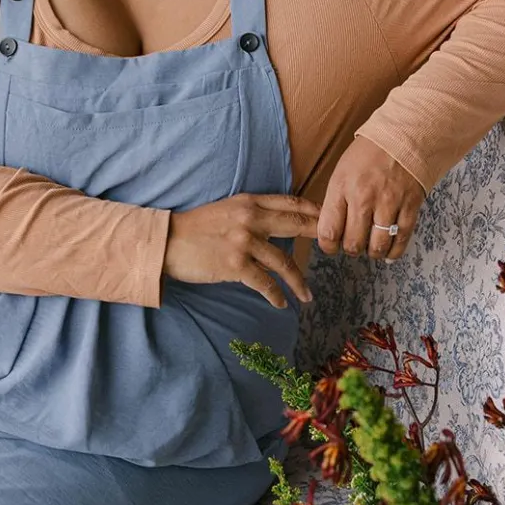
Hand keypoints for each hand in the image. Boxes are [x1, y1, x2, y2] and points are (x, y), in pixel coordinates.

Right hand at [162, 193, 320, 308]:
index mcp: (249, 201)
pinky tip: (280, 303)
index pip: (289, 202)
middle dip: (319, 236)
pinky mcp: (235, 265)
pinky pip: (265, 283)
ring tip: (307, 296)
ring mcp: (243, 241)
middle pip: (295, 225)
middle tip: (336, 248)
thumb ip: (252, 213)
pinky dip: (275, 295)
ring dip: (298, 282)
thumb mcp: (226, 209)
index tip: (329, 220)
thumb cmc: (196, 228)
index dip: (312, 211)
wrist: (168, 242)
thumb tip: (278, 225)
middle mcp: (250, 218)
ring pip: (284, 262)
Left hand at [315, 137, 424, 261]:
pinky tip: (389, 251)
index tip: (331, 245)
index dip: (328, 246)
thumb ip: (336, 201)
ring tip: (371, 246)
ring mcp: (389, 203)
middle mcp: (364, 198)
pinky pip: (401, 240)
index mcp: (342, 187)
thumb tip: (332, 231)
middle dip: (351, 249)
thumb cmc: (368, 154)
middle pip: (353, 244)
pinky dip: (394, 251)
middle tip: (354, 243)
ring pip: (378, 247)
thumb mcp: (341, 172)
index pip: (329, 231)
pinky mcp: (410, 207)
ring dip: (373, 252)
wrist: (404, 136)